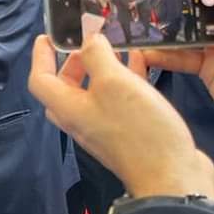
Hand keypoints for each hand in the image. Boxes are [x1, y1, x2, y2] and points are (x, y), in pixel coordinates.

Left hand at [29, 34, 213, 199]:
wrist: (173, 178)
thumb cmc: (138, 127)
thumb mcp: (114, 82)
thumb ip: (97, 56)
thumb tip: (88, 41)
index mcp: (68, 109)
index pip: (40, 80)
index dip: (41, 55)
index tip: (48, 35)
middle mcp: (81, 120)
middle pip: (65, 88)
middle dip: (72, 62)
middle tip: (89, 43)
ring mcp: (105, 129)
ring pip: (94, 93)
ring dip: (101, 69)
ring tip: (117, 46)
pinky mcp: (128, 133)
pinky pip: (118, 101)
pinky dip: (125, 80)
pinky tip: (141, 63)